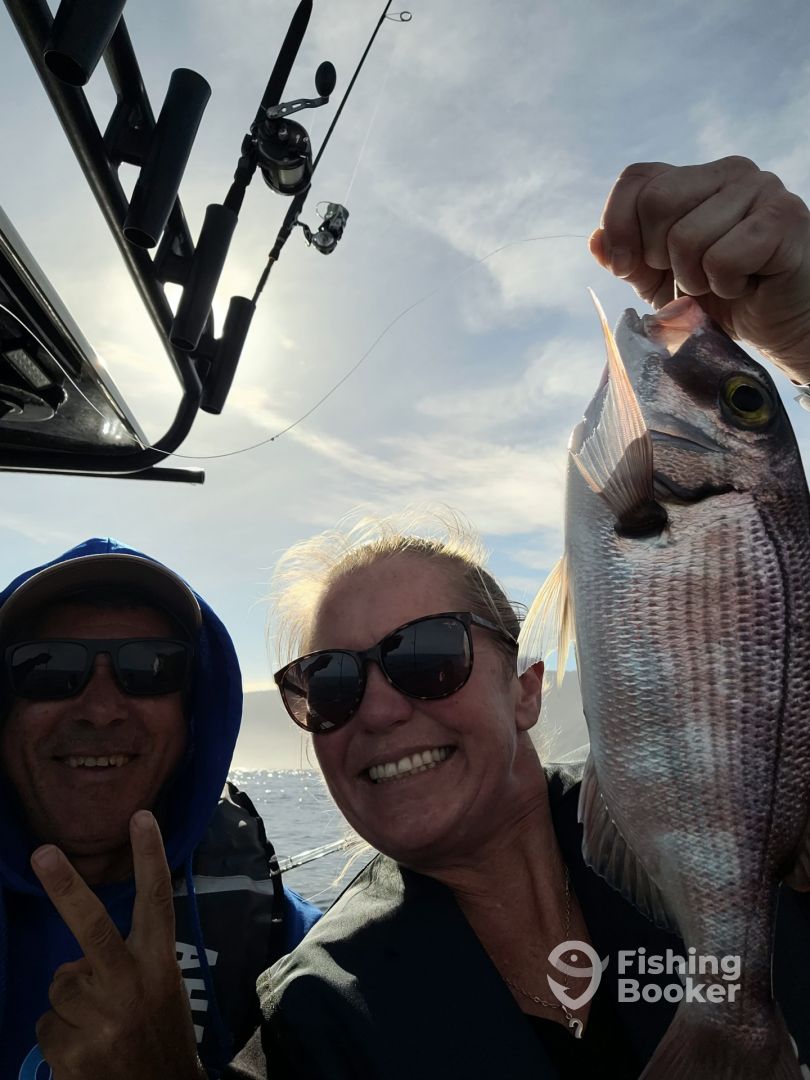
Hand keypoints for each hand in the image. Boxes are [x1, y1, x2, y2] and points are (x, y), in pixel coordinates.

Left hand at [31, 810, 205, 1079]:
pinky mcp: (74, 1054)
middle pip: (92, 927)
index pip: (156, 903)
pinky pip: (45, 1027)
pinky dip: (58, 1038)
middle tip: (42, 853)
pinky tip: (85, 1052)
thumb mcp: (160, 992)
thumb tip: (72, 964)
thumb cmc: (159, 1036)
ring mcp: (102, 1020)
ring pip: (58, 987)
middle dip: (65, 888)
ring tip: (96, 1027)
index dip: (150, 858)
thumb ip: (125, 967)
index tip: (141, 817)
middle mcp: (132, 985)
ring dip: (68, 1005)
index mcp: (159, 965)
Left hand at [590, 156, 809, 383]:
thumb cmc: (724, 297)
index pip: (635, 179)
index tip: (625, 267)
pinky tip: (746, 284)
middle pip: (656, 202)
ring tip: (723, 283)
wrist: (781, 323)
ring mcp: (761, 189)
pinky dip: (726, 285)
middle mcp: (728, 171)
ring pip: (687, 237)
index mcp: (695, 177)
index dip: (618, 227)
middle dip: (659, 258)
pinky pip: (722, 257)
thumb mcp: (661, 281)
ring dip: (696, 279)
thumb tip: (595, 240)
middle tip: (690, 278)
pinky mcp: (783, 219)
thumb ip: (628, 259)